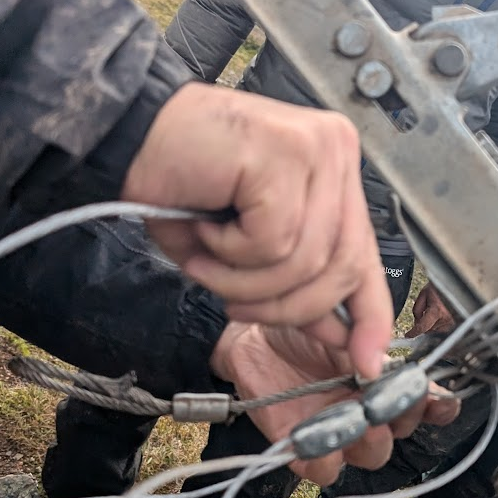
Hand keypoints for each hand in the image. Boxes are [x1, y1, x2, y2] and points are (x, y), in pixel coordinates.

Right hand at [122, 84, 392, 377]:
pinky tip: (204, 227)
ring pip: (307, 260)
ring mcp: (318, 148)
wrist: (126, 136)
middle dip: (288, 307)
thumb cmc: (181, 184)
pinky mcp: (289, 152)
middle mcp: (337, 152)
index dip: (370, 314)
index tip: (367, 361)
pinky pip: (274, 242)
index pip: (367, 252)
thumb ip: (297, 280)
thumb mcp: (248, 244)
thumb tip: (341, 336)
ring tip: (206, 259)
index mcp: (334, 171)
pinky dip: (230, 252)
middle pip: (346, 264)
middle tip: (236, 306)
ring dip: (245, 281)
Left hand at [210, 322, 459, 485]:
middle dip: (401, 418)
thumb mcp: (344, 316)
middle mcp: (367, 407)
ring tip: (356, 420)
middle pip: (401, 431)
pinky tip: (315, 439)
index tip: (437, 398)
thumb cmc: (305, 323)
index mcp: (385, 378)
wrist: (255, 334)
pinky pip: (324, 470)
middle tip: (386, 400)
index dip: (438, 404)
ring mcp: (338, 430)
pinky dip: (324, 460)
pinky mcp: (303, 447)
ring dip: (370, 442)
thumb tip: (383, 366)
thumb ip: (370, 333)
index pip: (425, 400)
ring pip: (370, 454)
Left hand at [406, 282, 456, 338]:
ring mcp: (453, 322)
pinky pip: (444, 330)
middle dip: (423, 325)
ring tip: (435, 311)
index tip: (408, 335)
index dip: (414, 332)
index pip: (423, 327)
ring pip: (436, 331)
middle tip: (425, 313)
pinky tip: (440, 316)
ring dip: (432, 325)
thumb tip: (416, 323)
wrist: (455, 284)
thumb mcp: (423, 294)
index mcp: (437, 310)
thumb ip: (417, 310)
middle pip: (429, 330)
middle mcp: (447, 318)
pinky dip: (439, 325)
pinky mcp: (457, 324)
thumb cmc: (439, 287)